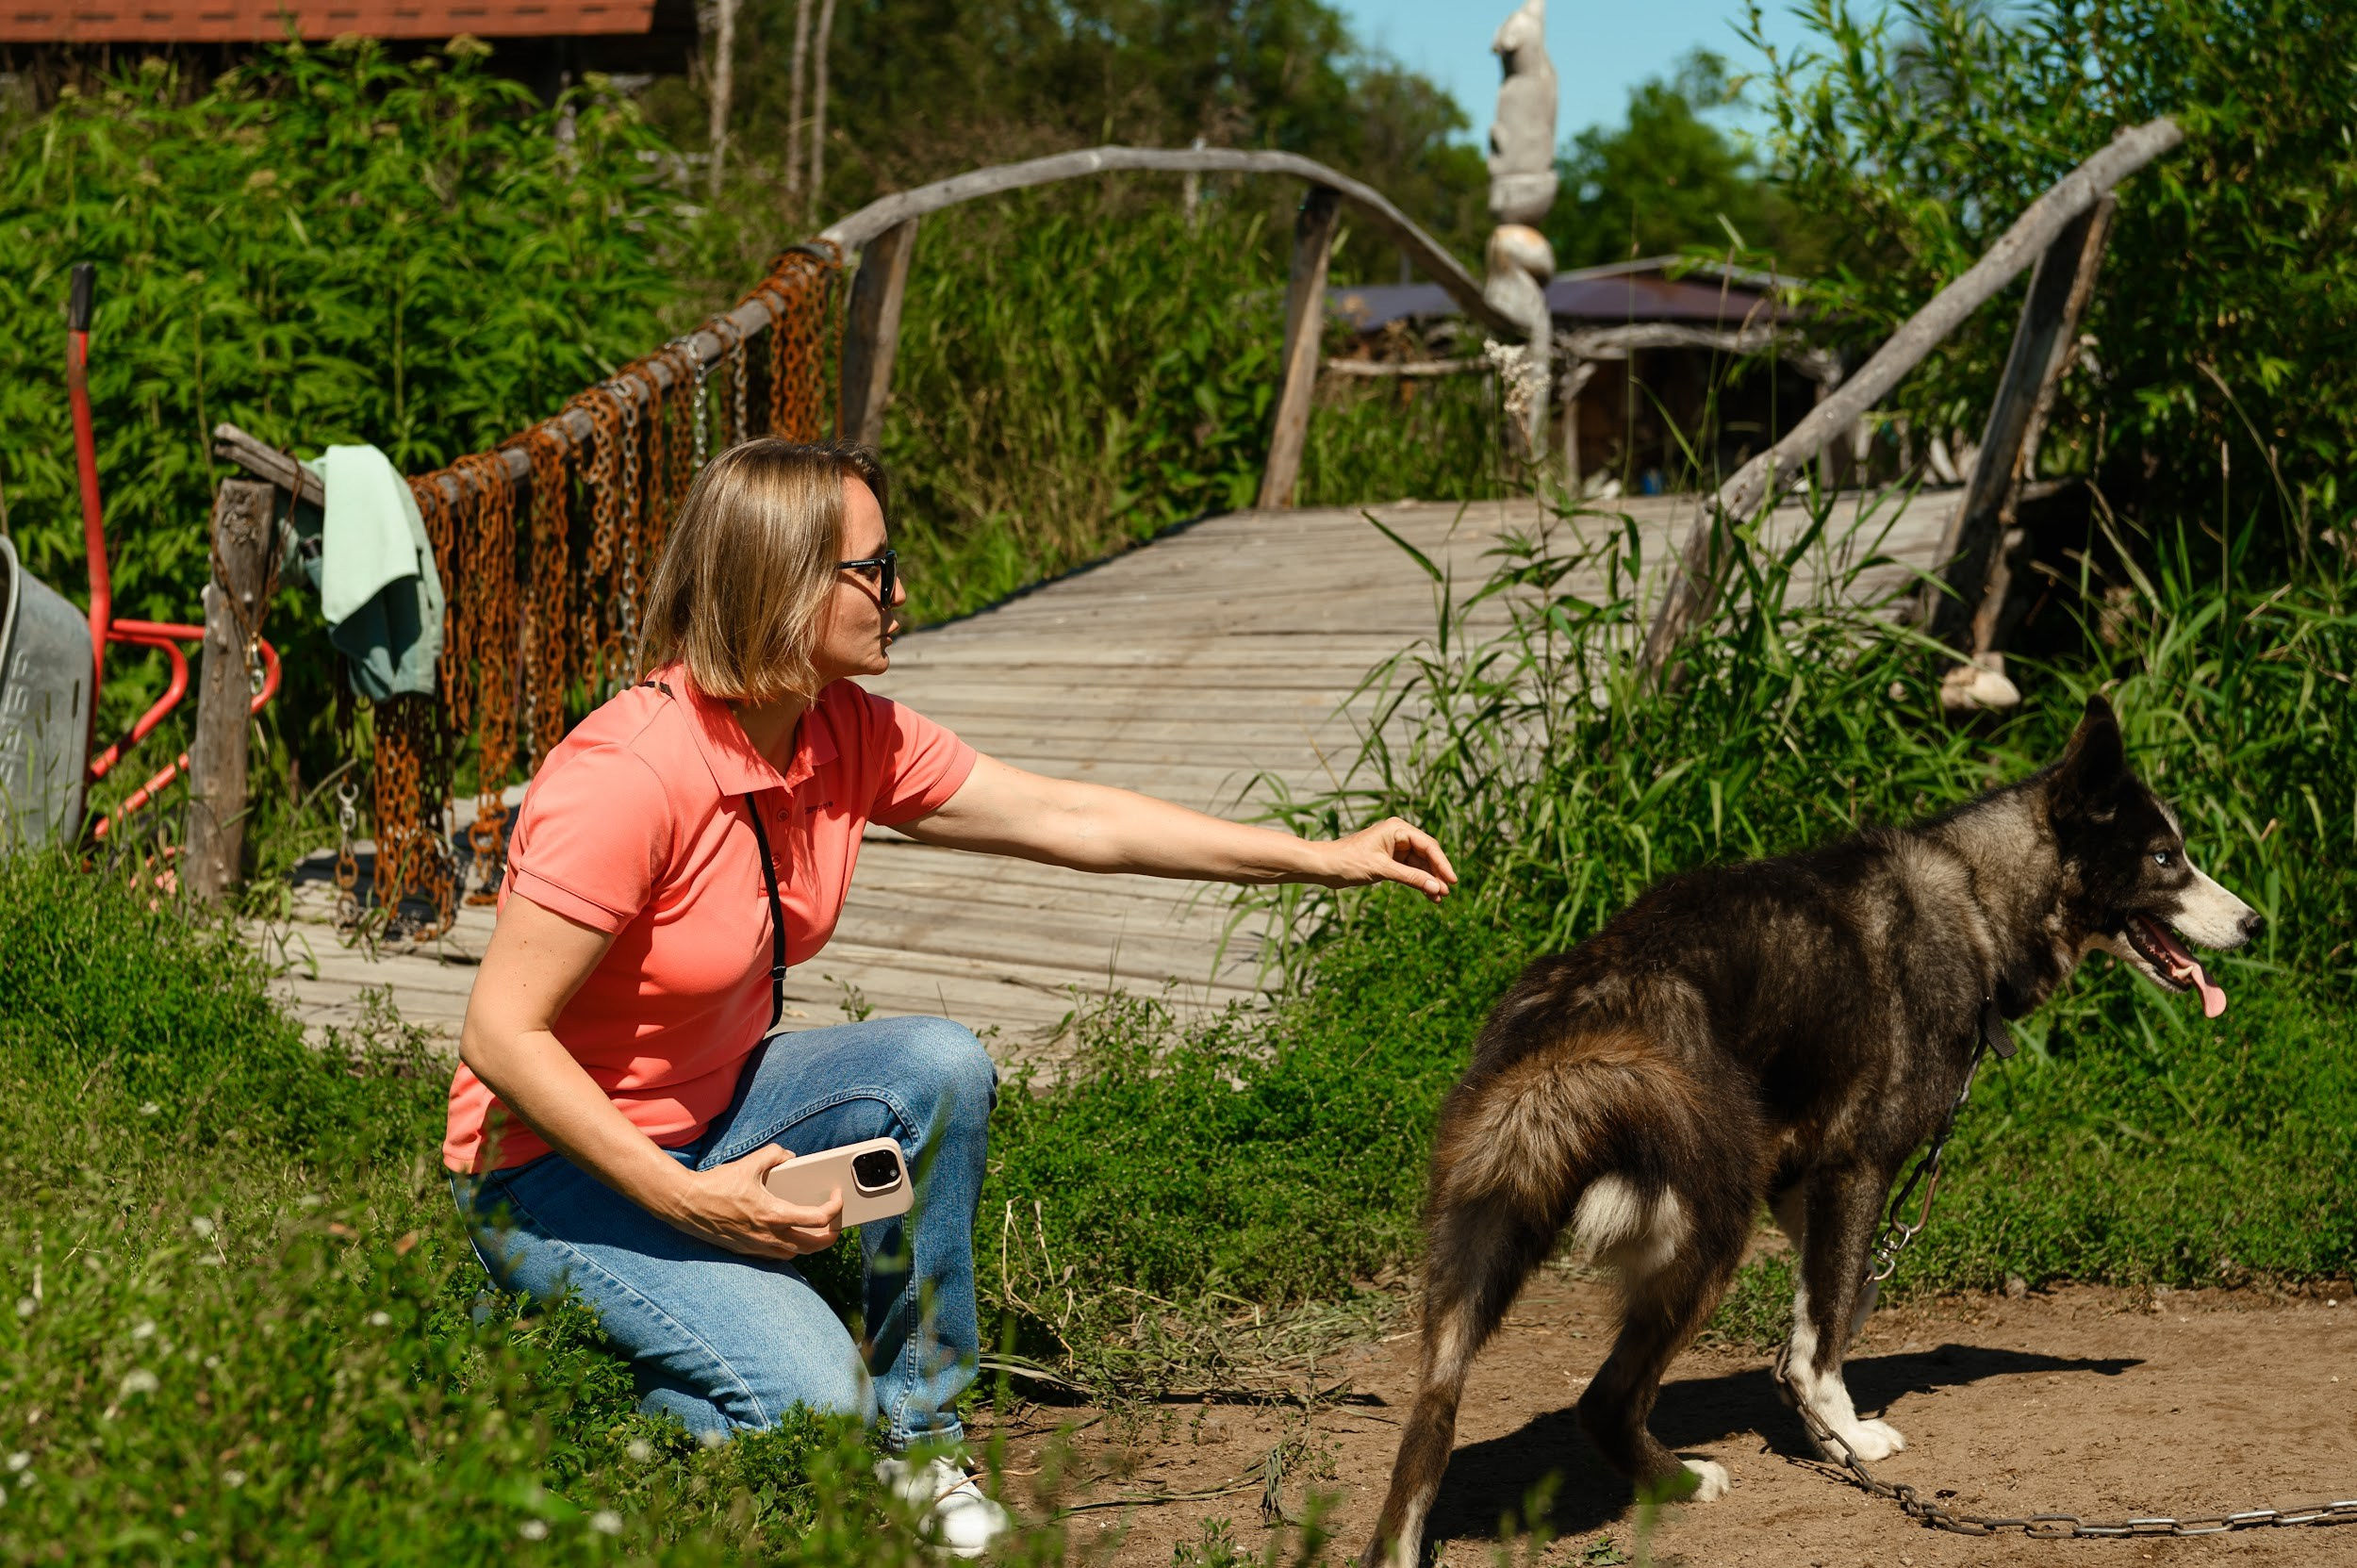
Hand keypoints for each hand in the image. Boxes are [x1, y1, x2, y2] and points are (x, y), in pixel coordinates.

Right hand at [653, 1145, 843, 1260]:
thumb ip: (774, 1155)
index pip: (818, 1219)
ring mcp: (757, 1246)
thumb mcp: (749, 1163)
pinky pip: (776, 1255)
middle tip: (837, 1225)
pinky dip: (788, 1247)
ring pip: (794, 1253)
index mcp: (774, 1214)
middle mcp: (769, 1235)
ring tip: (817, 1231)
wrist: (686, 1204)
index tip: (837, 1198)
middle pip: (812, 1245)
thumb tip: (789, 1156)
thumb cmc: (716, 1185)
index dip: (835, 1209)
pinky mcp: (746, 1250)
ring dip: (809, 1244)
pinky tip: (788, 1235)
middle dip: (830, 1236)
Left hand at [1314, 817, 1457, 901]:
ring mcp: (1394, 848)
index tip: (1452, 881)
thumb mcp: (1382, 870)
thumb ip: (1410, 877)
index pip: (1428, 845)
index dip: (1442, 864)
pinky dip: (1418, 882)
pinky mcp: (1389, 860)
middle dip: (1436, 874)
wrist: (1324, 866)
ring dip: (1429, 881)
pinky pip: (1409, 871)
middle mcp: (1399, 835)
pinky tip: (1428, 895)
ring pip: (1420, 865)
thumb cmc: (1349, 862)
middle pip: (1427, 855)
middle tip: (1447, 893)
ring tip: (1439, 898)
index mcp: (1397, 829)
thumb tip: (1436, 887)